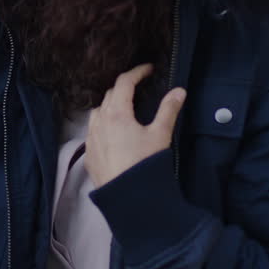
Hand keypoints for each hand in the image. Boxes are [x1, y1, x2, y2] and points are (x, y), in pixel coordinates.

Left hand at [84, 64, 186, 187]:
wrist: (127, 199)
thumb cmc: (144, 164)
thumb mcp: (160, 135)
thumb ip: (169, 110)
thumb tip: (179, 91)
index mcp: (116, 113)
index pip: (124, 83)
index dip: (137, 72)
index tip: (149, 69)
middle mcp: (99, 122)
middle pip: (109, 95)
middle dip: (124, 88)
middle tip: (139, 88)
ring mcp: (91, 139)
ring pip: (97, 113)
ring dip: (110, 105)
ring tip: (124, 109)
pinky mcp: (89, 155)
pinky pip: (93, 132)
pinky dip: (102, 125)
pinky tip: (112, 134)